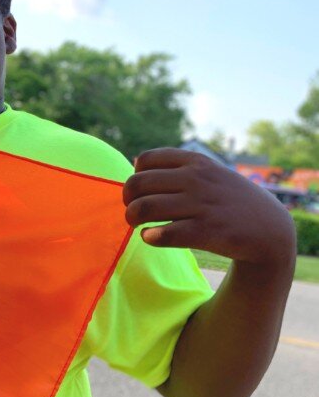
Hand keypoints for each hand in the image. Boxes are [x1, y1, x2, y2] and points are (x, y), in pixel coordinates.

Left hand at [123, 148, 295, 265]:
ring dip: (132, 218)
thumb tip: (135, 163)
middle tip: (134, 211)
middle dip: (128, 199)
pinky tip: (151, 237)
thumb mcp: (210, 172)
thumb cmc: (229, 200)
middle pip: (137, 184)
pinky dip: (149, 237)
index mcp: (196, 162)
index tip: (142, 191)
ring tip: (137, 225)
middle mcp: (197, 179)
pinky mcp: (206, 231)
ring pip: (144, 208)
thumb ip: (177, 166)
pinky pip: (163, 234)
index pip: (146, 159)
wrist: (269, 230)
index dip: (135, 176)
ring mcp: (201, 204)